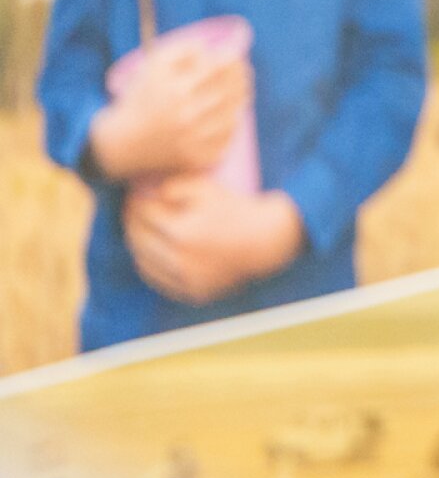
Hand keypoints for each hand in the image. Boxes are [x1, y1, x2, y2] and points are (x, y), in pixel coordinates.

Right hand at [89, 45, 249, 181]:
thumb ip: (184, 49)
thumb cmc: (142, 97)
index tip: (236, 56)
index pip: (220, 69)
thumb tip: (211, 49)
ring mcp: (193, 140)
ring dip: (241, 99)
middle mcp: (186, 116)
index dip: (233, 60)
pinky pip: (227, 139)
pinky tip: (228, 115)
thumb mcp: (153, 65)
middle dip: (242, 77)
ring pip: (234, 115)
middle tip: (243, 72)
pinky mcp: (197, 158)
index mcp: (176, 90)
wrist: (123, 142)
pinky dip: (231, 125)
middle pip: (231, 91)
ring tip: (239, 90)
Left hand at [124, 177, 303, 304]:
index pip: (144, 214)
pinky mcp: (193, 291)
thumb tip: (150, 193)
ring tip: (138, 229)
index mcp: (182, 231)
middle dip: (130, 220)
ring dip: (136, 243)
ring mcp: (187, 278)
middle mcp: (181, 259)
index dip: (135, 201)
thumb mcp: (209, 188)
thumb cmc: (239, 209)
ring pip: (142, 261)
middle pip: (138, 238)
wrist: (268, 240)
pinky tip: (148, 252)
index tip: (135, 194)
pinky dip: (148, 265)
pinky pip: (158, 280)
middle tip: (132, 209)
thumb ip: (175, 186)